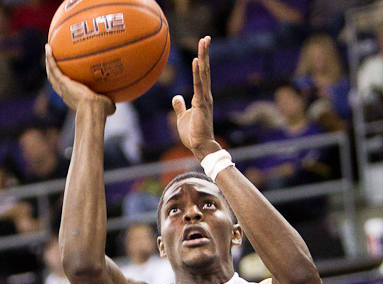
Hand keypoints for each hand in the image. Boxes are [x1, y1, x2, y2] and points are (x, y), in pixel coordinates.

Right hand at [43, 44, 113, 115]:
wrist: (92, 110)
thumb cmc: (101, 111)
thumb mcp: (107, 106)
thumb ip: (109, 104)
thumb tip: (115, 104)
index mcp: (73, 99)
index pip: (66, 89)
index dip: (64, 83)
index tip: (65, 77)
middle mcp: (65, 93)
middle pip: (55, 80)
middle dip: (53, 70)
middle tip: (52, 60)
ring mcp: (62, 87)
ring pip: (51, 73)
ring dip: (48, 61)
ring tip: (48, 49)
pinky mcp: (62, 82)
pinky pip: (54, 67)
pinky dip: (50, 58)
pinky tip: (48, 47)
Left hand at [172, 36, 220, 160]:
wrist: (199, 146)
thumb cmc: (192, 134)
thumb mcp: (182, 117)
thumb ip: (180, 106)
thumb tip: (176, 97)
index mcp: (201, 97)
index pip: (202, 75)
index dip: (202, 60)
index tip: (202, 47)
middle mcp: (205, 95)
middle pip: (205, 70)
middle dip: (205, 53)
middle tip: (206, 38)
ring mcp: (205, 99)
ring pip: (204, 74)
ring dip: (204, 57)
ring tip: (204, 42)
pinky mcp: (202, 104)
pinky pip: (199, 85)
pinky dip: (198, 72)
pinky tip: (197, 60)